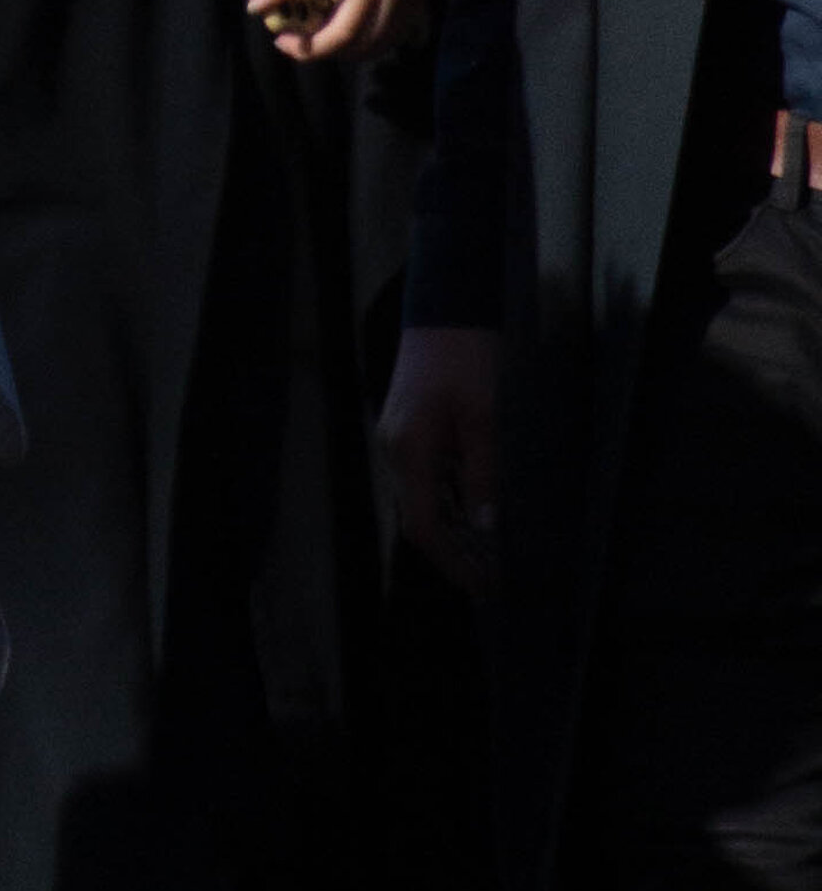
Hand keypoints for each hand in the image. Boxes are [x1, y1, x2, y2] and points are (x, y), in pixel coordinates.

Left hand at [253, 0, 457, 64]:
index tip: (255, 6)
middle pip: (346, 26)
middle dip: (312, 47)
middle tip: (285, 43)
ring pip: (368, 41)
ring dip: (336, 54)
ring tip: (310, 48)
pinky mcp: (411, 1)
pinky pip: (389, 39)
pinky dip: (365, 51)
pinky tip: (346, 47)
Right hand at [383, 322, 501, 591]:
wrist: (446, 305)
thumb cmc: (467, 356)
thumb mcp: (486, 417)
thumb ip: (483, 474)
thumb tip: (487, 526)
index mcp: (410, 449)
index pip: (425, 526)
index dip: (454, 562)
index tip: (484, 585)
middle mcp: (395, 449)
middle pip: (420, 518)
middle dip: (454, 553)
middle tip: (493, 577)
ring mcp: (398, 438)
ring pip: (423, 499)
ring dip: (454, 529)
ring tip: (491, 553)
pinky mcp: (408, 428)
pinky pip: (426, 478)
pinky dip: (449, 503)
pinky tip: (477, 512)